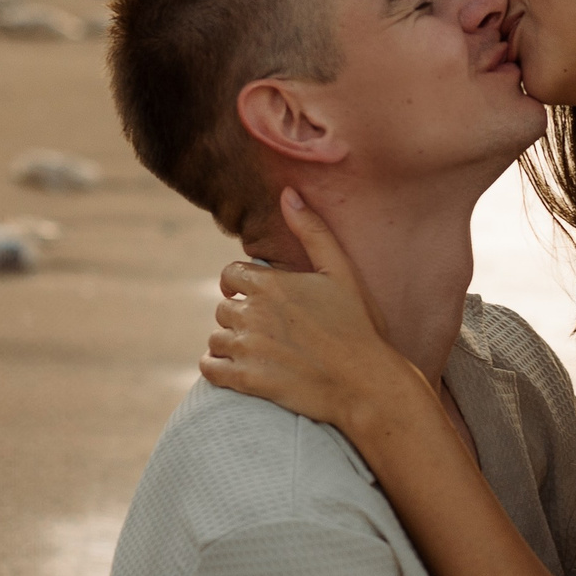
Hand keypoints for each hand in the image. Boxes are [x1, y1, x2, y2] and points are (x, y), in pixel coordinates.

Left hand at [202, 189, 421, 432]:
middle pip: (223, 308)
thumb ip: (312, 230)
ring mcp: (247, 347)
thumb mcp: (341, 272)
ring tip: (257, 352)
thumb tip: (287, 192)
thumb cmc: (358, 327)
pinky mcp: (245, 380)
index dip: (242, 286)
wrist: (366, 383)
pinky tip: (238, 370)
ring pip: (216, 338)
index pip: (230, 275)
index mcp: (270, 284)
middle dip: (240, 317)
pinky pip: (210, 368)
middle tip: (266, 330)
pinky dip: (217, 367)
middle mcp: (253, 313)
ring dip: (230, 343)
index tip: (257, 298)